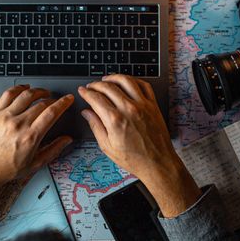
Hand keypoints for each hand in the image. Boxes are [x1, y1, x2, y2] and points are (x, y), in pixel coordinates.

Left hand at [0, 85, 73, 190]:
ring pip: (26, 95)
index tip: (68, 99)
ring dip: (38, 91)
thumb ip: (53, 150)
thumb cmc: (7, 168)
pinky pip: (8, 94)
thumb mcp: (35, 164)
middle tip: (56, 101)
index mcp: (30, 137)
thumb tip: (67, 140)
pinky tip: (24, 89)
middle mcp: (18, 124)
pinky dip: (18, 88)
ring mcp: (6, 117)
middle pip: (41, 103)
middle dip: (52, 99)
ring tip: (43, 93)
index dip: (63, 103)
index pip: (51, 113)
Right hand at [78, 75, 199, 216]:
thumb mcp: (107, 146)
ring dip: (114, 77)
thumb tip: (87, 113)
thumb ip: (95, 126)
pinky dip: (134, 80)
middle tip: (91, 86)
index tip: (82, 90)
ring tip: (106, 80)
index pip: (96, 98)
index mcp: (115, 120)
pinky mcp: (153, 105)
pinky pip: (144, 85)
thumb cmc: (133, 159)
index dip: (86, 92)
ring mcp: (142, 105)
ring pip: (126, 81)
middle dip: (96, 84)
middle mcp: (129, 109)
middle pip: (108, 87)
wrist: (157, 163)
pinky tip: (127, 83)